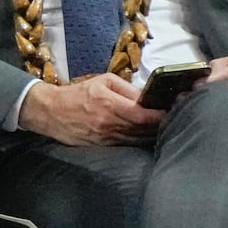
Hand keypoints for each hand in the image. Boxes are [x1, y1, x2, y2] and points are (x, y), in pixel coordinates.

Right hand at [17, 74, 164, 145]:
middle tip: (176, 118)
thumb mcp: (102, 81)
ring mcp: (106, 137)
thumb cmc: (77, 94)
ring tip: (166, 128)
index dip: (161, 115)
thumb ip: (127, 89)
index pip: (144, 115)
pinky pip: (128, 145)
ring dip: (154, 135)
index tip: (173, 110)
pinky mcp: (103, 146)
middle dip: (162, 125)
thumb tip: (148, 97)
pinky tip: (149, 136)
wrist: (51, 112)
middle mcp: (109, 124)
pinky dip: (141, 141)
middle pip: (144, 130)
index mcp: (109, 104)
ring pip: (138, 140)